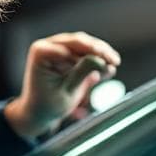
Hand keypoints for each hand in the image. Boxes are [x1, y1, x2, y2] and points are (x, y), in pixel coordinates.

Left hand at [4, 32, 120, 138]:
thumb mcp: (66, 90)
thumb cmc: (46, 104)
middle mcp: (50, 46)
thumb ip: (82, 73)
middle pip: (79, 42)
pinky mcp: (71, 57)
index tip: (103, 58)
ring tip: (114, 64)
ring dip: (102, 55)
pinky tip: (109, 70)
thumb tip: (101, 59)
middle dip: (99, 50)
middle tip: (114, 60)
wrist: (40, 113)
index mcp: (41, 51)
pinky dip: (99, 61)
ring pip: (86, 46)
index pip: (68, 46)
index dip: (89, 50)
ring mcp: (61, 50)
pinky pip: (88, 56)